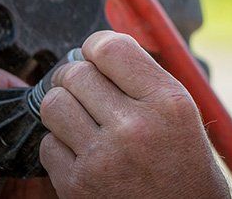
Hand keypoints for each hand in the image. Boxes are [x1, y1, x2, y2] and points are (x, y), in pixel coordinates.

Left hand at [39, 30, 229, 197]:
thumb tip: (98, 48)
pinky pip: (48, 145)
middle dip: (76, 77)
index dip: (95, 46)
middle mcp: (135, 126)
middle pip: (75, 73)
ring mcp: (104, 157)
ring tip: (80, 117)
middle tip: (85, 89)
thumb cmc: (183, 163)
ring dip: (63, 107)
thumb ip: (144, 77)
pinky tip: (81, 151)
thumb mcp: (181, 110)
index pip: (109, 48)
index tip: (95, 56)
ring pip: (53, 104)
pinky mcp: (78, 186)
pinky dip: (59, 146)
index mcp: (166, 100)